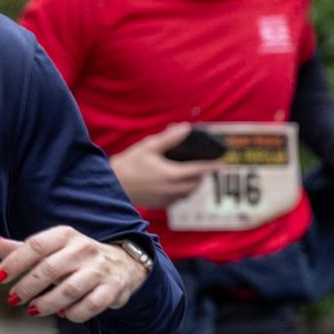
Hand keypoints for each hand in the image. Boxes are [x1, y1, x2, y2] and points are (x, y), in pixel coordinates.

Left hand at [0, 227, 148, 322]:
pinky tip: (63, 314)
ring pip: (69, 290)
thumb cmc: (76, 257)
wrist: (124, 264)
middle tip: (13, 299)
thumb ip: (23, 249)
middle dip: (27, 287)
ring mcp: (99, 269)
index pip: (35, 245)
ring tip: (34, 310)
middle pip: (49, 269)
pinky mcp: (112, 289)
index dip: (14, 262)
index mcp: (65, 235)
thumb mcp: (52, 248)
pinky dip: (73, 314)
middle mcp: (83, 248)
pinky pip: (90, 306)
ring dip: (47, 304)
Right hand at [109, 123, 224, 208]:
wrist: (112, 185)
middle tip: (204, 166)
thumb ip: (170, 138)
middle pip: (197, 184)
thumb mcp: (149, 146)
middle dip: (203, 175)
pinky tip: (175, 184)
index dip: (212, 166)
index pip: (200, 171)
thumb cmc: (129, 164)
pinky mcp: (160, 204)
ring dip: (194, 184)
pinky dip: (182, 192)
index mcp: (172, 174)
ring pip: (189, 193)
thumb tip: (186, 128)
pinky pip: (178, 199)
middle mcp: (172, 190)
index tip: (221, 163)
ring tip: (192, 175)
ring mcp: (166, 199)